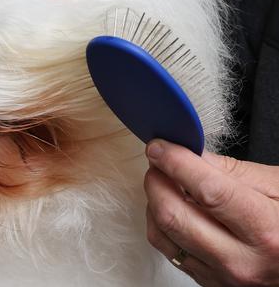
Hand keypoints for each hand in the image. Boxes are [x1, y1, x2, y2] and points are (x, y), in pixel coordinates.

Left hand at [144, 139, 278, 286]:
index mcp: (266, 229)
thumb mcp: (276, 187)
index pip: (208, 191)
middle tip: (159, 161)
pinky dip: (160, 222)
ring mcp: (222, 275)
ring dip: (154, 201)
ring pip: (161, 233)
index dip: (176, 163)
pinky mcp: (207, 281)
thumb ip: (230, 170)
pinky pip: (167, 249)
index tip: (159, 147)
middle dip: (156, 180)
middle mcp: (242, 260)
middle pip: (173, 216)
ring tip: (166, 182)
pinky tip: (173, 206)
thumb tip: (188, 152)